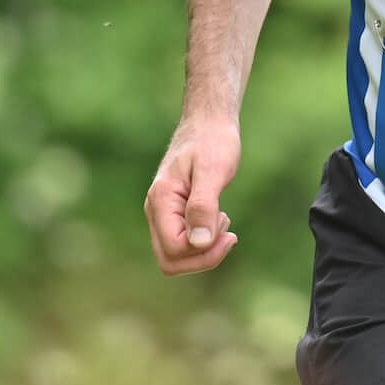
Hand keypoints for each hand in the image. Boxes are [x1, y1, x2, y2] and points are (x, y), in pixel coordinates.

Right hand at [145, 117, 241, 274]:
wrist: (209, 122)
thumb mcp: (213, 171)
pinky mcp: (173, 213)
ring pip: (175, 256)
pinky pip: (183, 243)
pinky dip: (203, 241)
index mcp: (160, 201)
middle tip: (229, 234)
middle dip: (203, 257)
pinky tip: (220, 219)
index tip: (228, 229)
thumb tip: (199, 242)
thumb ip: (203, 206)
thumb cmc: (213, 142)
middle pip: (170, 261)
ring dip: (204, 249)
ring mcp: (162, 214)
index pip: (174, 250)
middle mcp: (155, 211)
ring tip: (224, 220)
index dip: (203, 251)